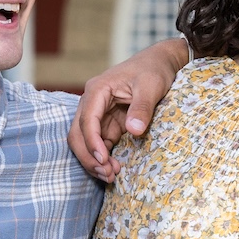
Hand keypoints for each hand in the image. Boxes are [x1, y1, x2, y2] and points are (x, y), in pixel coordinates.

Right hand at [69, 39, 187, 181]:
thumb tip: (134, 130)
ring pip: (85, 142)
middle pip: (78, 134)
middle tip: (107, 174)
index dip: (92, 142)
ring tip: (111, 176)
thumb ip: (142, 108)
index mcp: (98, 90)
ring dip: (94, 160)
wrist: (160, 63)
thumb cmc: (154, 69)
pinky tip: (113, 169)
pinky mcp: (107, 123)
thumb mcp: (151, 86)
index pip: (87, 120)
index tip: (103, 159)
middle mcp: (92, 102)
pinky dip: (103, 157)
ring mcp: (98, 114)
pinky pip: (99, 144)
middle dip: (89, 156)